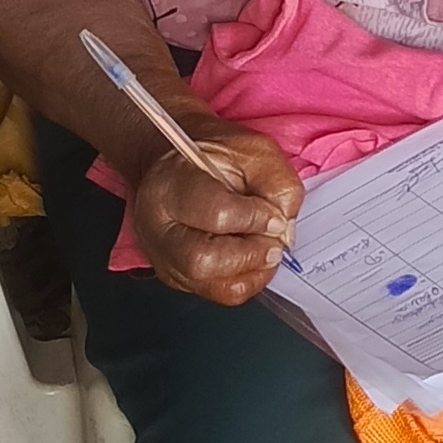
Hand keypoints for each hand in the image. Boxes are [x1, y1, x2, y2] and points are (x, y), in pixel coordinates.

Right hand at [127, 115, 303, 304]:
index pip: (216, 213)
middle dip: (252, 253)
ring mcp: (163, 256)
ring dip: (251, 269)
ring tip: (263, 246)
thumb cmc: (211, 156)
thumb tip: (284, 226)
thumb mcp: (252, 150)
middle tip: (272, 240)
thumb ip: (276, 183)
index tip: (276, 216)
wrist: (180, 165)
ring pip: (210, 284)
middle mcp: (158, 226)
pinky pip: (216, 292)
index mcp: (170, 185)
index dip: (257, 219)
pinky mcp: (175, 276)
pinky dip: (245, 279)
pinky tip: (251, 258)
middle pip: (203, 260)